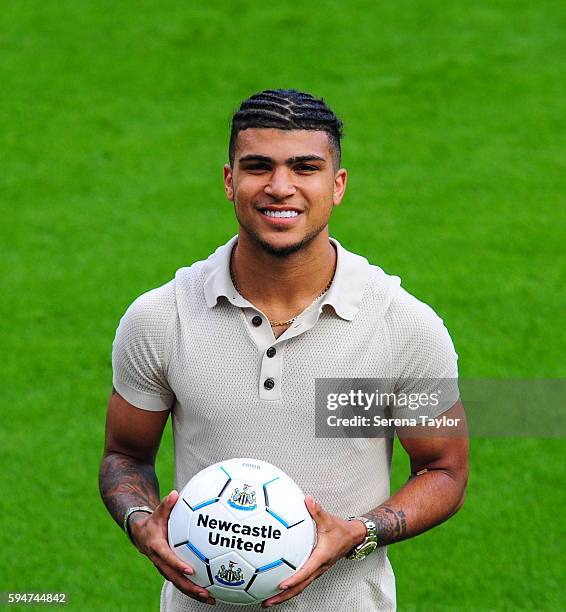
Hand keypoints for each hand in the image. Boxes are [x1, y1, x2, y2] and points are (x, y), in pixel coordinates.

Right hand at [129, 490, 215, 605]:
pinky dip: (193, 589)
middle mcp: (160, 561)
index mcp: (157, 547)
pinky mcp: (170, 570)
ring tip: (211, 599)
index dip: (178, 565)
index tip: (190, 570)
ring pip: (178, 584)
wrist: (141, 534)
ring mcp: (164, 568)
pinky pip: (181, 582)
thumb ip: (166, 504)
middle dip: (189, 587)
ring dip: (193, 593)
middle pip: (174, 577)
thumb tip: (174, 494)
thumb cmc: (154, 521)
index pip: (168, 558)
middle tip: (205, 592)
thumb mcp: (158, 512)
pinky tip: (209, 593)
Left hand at [261, 495, 365, 607]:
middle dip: (283, 596)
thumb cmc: (341, 531)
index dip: (294, 579)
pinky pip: (302, 582)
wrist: (353, 537)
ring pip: (301, 587)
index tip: (281, 585)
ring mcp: (317, 570)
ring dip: (285, 595)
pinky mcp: (316, 569)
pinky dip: (291, 587)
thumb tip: (308, 500)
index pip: (306, 571)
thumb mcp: (328, 519)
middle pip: (300, 587)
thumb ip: (317, 510)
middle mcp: (319, 567)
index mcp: (321, 557)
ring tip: (269, 600)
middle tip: (268, 601)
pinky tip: (280, 586)